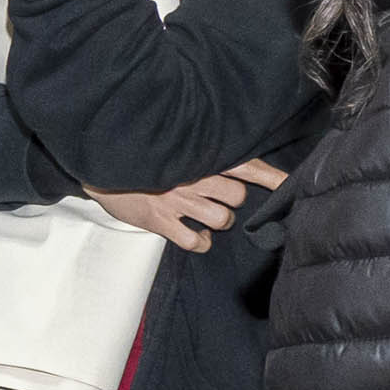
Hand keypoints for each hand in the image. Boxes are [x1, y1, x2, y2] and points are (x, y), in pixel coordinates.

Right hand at [81, 156, 288, 251]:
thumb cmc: (144, 160)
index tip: (289, 185)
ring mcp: (176, 199)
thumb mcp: (174, 147)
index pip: (245, 164)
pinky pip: (196, 241)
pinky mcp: (160, 220)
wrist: (101, 167)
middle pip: (237, 195)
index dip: (271, 176)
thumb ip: (204, 153)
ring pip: (222, 219)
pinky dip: (201, 242)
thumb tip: (237, 164)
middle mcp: (191, 175)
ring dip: (219, 222)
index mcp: (198, 155)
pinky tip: (195, 236)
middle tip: (216, 199)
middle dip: (233, 201)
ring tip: (205, 217)